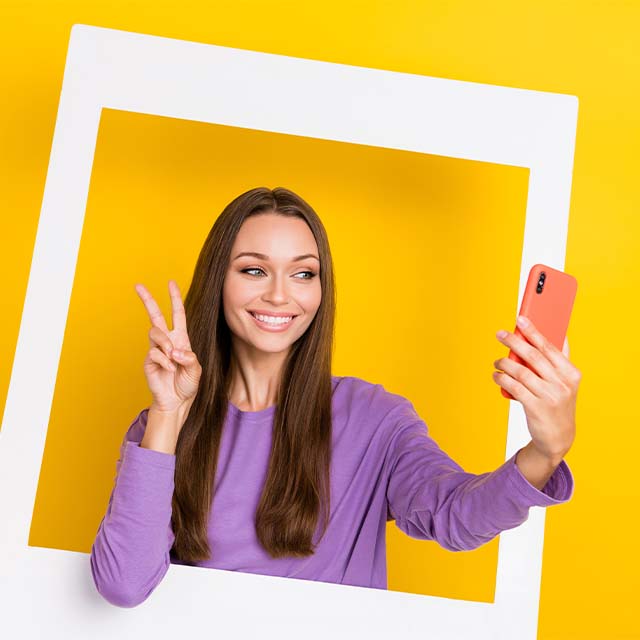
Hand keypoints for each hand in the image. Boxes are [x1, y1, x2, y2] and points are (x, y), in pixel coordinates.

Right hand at [135, 279, 201, 412]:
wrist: (176, 401)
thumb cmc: (187, 384)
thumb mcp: (196, 369)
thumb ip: (189, 358)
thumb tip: (174, 351)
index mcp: (181, 339)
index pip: (177, 314)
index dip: (174, 298)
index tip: (170, 283)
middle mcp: (167, 341)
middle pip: (155, 316)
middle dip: (148, 300)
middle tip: (138, 286)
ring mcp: (156, 350)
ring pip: (155, 333)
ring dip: (166, 344)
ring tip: (173, 358)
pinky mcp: (148, 361)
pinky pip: (154, 353)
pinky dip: (165, 362)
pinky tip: (169, 370)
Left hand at [492, 316, 579, 463]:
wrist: (558, 437)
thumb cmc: (557, 403)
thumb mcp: (564, 382)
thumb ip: (557, 360)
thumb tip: (552, 333)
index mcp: (571, 373)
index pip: (549, 347)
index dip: (533, 331)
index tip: (521, 318)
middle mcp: (562, 384)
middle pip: (533, 356)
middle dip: (514, 342)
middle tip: (500, 334)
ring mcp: (550, 396)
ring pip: (521, 372)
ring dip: (504, 363)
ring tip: (497, 362)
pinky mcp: (536, 408)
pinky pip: (514, 387)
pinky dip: (502, 378)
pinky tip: (497, 375)